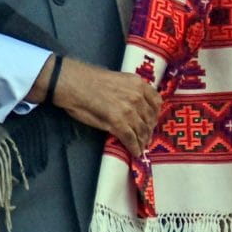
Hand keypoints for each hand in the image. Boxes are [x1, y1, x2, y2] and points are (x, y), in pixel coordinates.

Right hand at [34, 56, 161, 156]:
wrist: (75, 84)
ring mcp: (129, 110)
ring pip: (142, 130)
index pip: (156, 102)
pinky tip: (136, 152)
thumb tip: (137, 106)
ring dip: (143, 140)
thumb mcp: (119, 80)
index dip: (155, 114)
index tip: (152, 121)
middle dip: (149, 129)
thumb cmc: (90, 80)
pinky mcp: (118, 123)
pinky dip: (135, 147)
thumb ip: (131, 91)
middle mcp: (137, 97)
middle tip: (147, 137)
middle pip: (150, 118)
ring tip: (142, 146)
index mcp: (138, 84)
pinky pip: (131, 138)